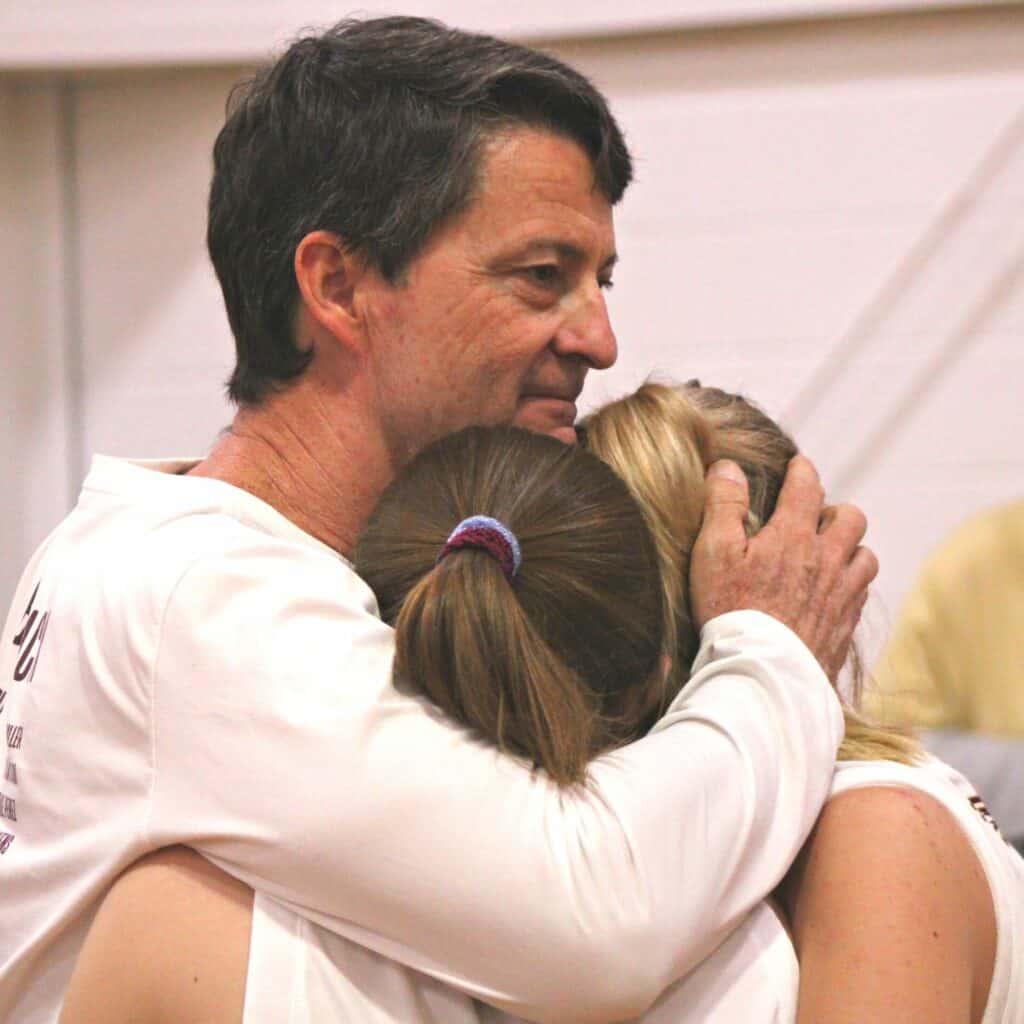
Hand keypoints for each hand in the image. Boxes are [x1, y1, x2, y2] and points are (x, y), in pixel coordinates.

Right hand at [689, 456, 877, 681]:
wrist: (762, 674)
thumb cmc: (731, 612)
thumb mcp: (713, 553)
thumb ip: (722, 505)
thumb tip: (728, 467)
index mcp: (793, 536)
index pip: (807, 486)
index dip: (802, 470)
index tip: (797, 466)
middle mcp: (826, 560)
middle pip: (851, 517)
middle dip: (833, 511)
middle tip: (812, 519)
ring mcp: (842, 594)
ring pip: (865, 555)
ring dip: (849, 549)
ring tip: (826, 555)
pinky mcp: (845, 626)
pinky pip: (861, 593)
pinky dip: (850, 584)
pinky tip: (830, 593)